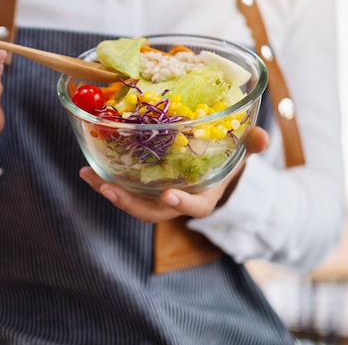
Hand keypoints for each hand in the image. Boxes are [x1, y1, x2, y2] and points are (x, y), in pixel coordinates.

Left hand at [79, 126, 268, 222]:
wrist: (210, 167)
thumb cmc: (225, 160)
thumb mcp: (240, 152)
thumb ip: (250, 145)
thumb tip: (260, 136)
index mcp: (203, 197)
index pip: (195, 208)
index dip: (183, 203)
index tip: (169, 195)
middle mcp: (176, 201)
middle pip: (152, 211)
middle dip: (129, 203)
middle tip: (108, 189)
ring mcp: (156, 196)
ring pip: (132, 201)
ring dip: (108, 190)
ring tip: (87, 175)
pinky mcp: (142, 187)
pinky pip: (123, 187)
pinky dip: (104, 179)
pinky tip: (87, 168)